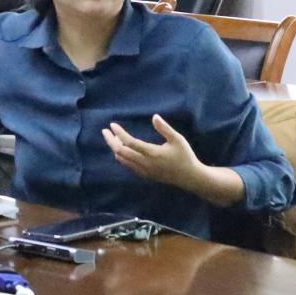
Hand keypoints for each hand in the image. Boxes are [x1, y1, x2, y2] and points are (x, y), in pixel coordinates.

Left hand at [103, 114, 244, 204]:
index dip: (119, 133)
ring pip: (122, 159)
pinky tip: (122, 149)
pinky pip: (127, 165)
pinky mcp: (144, 175)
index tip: (112, 125)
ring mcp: (143, 170)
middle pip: (120, 151)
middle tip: (105, 131)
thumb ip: (165, 128)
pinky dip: (121, 156)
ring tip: (113, 138)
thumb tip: (154, 116)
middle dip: (111, 141)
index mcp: (152, 153)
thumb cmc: (185, 156)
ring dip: (115, 148)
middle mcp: (145, 163)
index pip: (129, 142)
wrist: (190, 178)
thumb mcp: (178, 140)